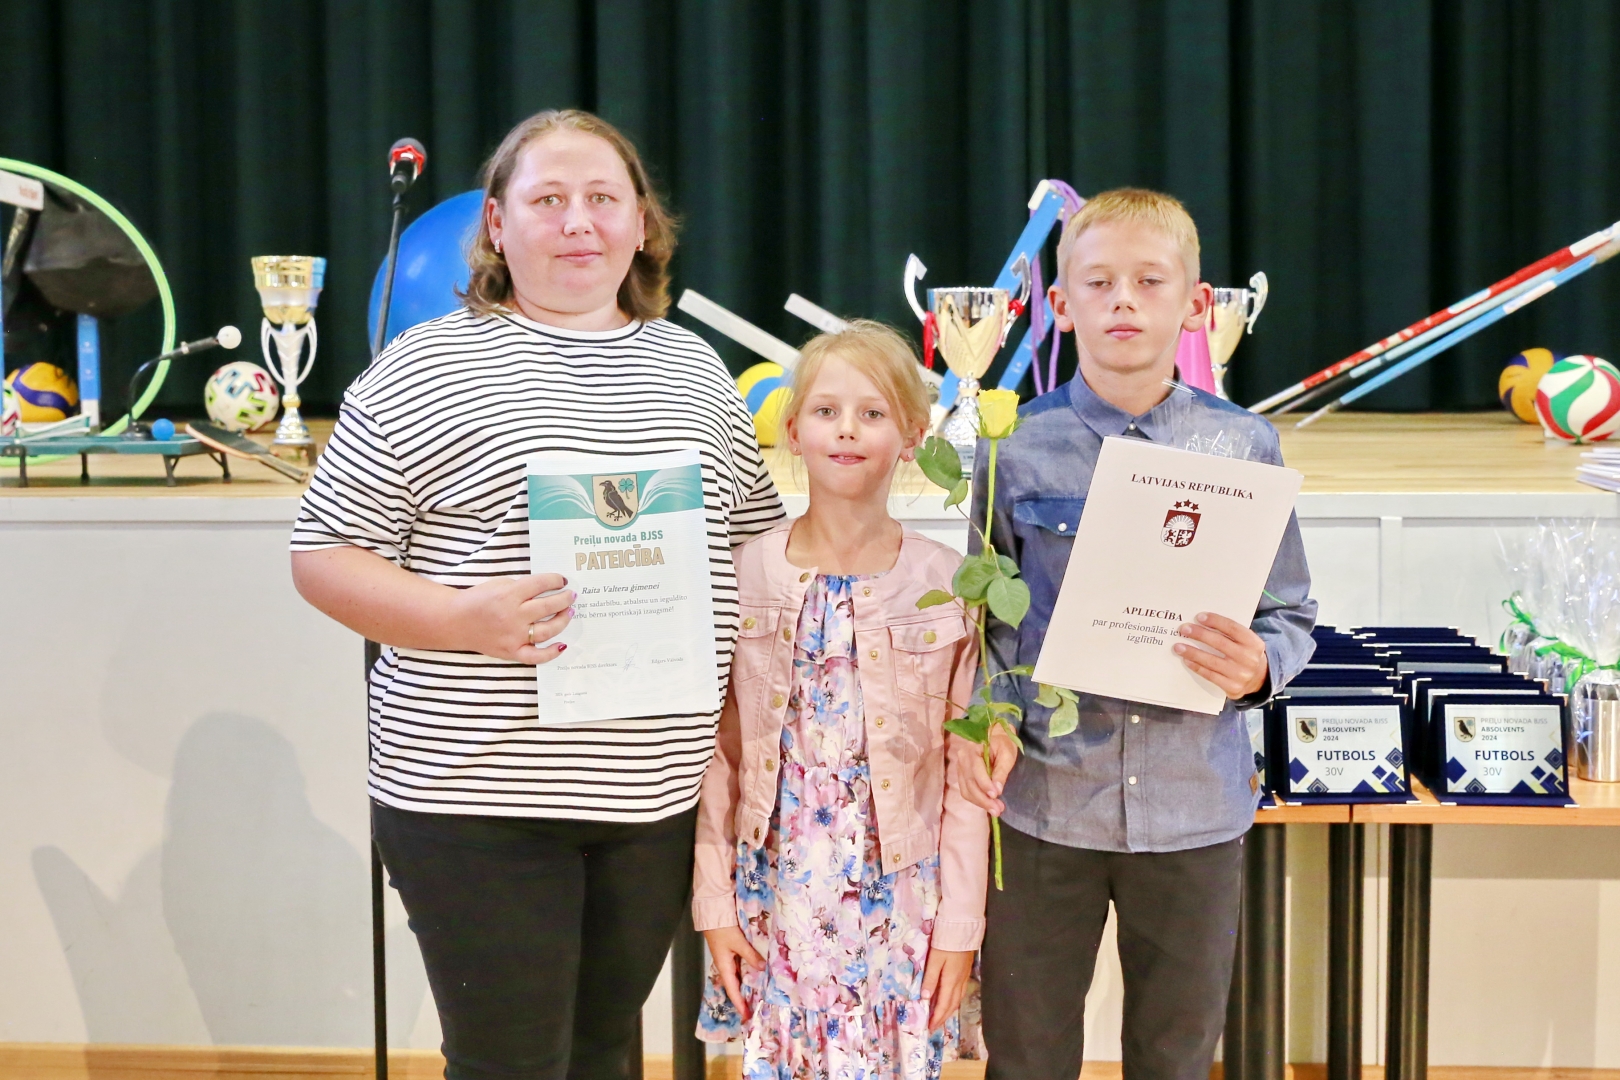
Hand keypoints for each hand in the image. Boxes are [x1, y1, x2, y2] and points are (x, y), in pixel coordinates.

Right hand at [449, 573, 573, 664]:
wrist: (455, 620)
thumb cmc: (479, 600)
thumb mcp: (500, 584)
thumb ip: (523, 587)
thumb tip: (548, 589)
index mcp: (509, 594)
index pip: (541, 584)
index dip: (555, 581)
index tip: (562, 581)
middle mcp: (513, 616)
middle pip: (548, 606)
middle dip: (564, 599)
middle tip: (571, 596)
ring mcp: (513, 636)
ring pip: (547, 630)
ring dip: (563, 620)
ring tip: (570, 612)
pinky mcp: (511, 652)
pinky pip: (535, 656)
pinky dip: (551, 652)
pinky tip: (562, 644)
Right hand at [703, 925, 763, 1019]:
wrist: (713, 914)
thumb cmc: (723, 929)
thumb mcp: (738, 942)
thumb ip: (751, 955)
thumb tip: (763, 968)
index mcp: (724, 967)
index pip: (733, 990)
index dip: (740, 1004)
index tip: (747, 1015)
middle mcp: (725, 966)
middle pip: (735, 987)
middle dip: (743, 999)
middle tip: (755, 1010)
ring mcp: (727, 960)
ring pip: (737, 978)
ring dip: (746, 987)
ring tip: (756, 997)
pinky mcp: (730, 953)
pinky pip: (739, 968)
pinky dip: (746, 975)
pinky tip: (755, 976)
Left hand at [922, 947, 974, 1030]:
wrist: (963, 929)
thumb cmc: (946, 943)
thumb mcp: (935, 960)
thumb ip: (930, 979)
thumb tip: (924, 998)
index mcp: (951, 980)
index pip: (943, 1004)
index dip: (937, 1017)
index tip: (929, 1027)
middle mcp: (959, 982)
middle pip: (952, 1005)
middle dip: (943, 1017)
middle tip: (934, 1027)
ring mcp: (964, 977)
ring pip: (957, 1000)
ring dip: (949, 1011)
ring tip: (940, 1017)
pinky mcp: (966, 972)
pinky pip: (960, 992)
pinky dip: (954, 1001)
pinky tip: (950, 1001)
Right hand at [948, 726, 1019, 816]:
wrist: (995, 737)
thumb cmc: (1003, 744)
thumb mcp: (1007, 754)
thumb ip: (1001, 771)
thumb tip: (997, 789)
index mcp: (973, 749)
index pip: (976, 769)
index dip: (985, 784)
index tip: (996, 795)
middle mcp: (962, 758)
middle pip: (970, 783)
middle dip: (983, 799)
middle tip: (998, 810)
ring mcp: (960, 768)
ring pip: (966, 790)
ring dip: (980, 802)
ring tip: (995, 810)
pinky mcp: (963, 776)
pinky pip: (966, 791)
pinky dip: (977, 800)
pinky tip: (988, 804)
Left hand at [1174, 612, 1267, 699]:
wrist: (1260, 679)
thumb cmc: (1246, 654)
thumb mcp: (1246, 642)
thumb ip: (1231, 633)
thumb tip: (1202, 623)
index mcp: (1254, 643)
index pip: (1232, 628)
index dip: (1215, 621)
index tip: (1199, 617)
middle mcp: (1249, 659)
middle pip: (1220, 643)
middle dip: (1200, 634)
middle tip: (1184, 629)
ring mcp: (1241, 674)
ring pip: (1212, 661)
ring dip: (1192, 652)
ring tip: (1178, 646)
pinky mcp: (1232, 687)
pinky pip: (1210, 675)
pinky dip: (1197, 667)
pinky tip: (1187, 660)